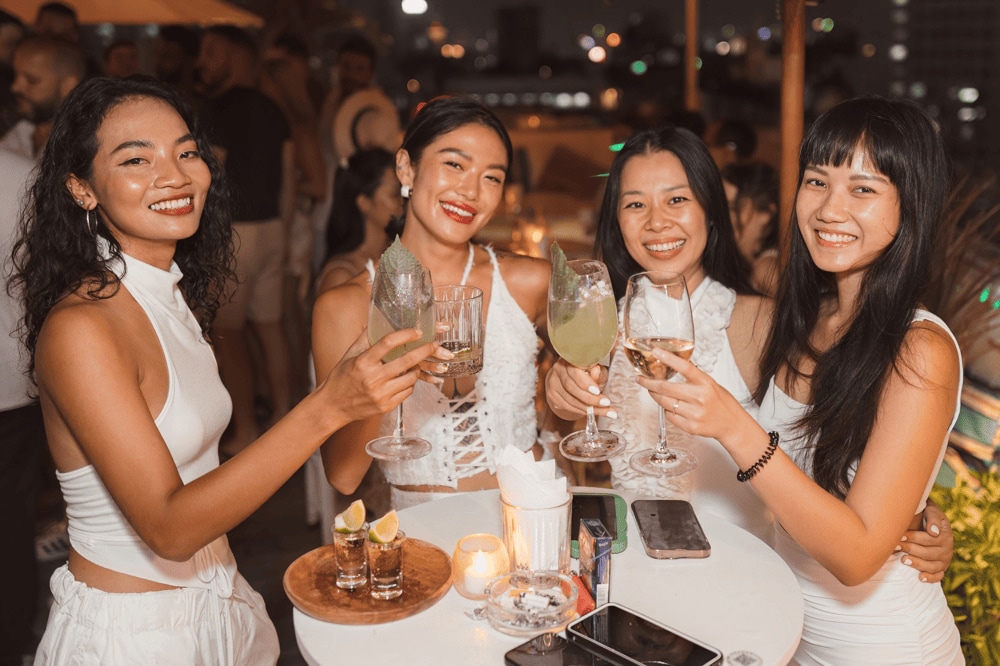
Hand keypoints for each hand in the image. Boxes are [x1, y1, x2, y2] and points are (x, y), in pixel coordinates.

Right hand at [318, 327, 435, 422]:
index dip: (406, 334)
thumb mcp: (350, 355)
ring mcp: (380, 394)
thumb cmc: (341, 378)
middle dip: (425, 350)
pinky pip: (407, 392)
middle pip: (407, 360)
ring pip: (411, 378)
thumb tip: (377, 318)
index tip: (418, 331)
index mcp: (363, 362)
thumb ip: (365, 338)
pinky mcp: (386, 406)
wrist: (333, 406)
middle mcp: (372, 378)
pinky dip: (409, 384)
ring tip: (414, 364)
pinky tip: (404, 380)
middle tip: (434, 344)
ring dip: (416, 369)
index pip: (388, 342)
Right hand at [544, 359, 611, 420]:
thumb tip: (596, 370)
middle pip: (571, 387)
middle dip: (590, 398)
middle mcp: (558, 368)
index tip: (598, 391)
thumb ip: (598, 372)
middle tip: (606, 404)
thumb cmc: (588, 373)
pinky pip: (567, 406)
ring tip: (606, 411)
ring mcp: (553, 382)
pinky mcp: (552, 395)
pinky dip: (581, 411)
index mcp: (569, 358)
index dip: (586, 383)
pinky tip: (593, 412)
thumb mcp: (597, 371)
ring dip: (589, 408)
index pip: (575, 372)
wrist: (571, 379)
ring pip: (570, 400)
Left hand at [635, 348, 753, 444]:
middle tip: (641, 379)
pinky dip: (666, 410)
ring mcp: (695, 413)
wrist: (731, 424)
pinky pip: (669, 416)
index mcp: (705, 383)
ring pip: (664, 403)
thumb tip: (672, 364)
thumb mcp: (710, 383)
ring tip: (654, 392)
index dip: (669, 358)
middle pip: (666, 388)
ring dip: (655, 396)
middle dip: (649, 383)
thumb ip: (692, 376)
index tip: (655, 351)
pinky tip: (671, 407)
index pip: (685, 367)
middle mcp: (700, 397)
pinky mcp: (690, 427)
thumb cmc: (720, 402)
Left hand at [897, 499, 953, 582]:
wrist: (929, 520)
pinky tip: (919, 577)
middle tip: (895, 546)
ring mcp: (945, 560)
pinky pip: (938, 576)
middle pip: (928, 553)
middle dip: (910, 549)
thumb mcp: (932, 511)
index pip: (929, 539)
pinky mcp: (941, 568)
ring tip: (903, 560)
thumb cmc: (927, 514)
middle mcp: (947, 549)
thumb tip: (934, 532)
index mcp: (946, 535)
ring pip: (932, 566)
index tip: (900, 536)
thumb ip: (933, 518)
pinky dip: (930, 578)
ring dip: (917, 564)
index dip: (914, 538)